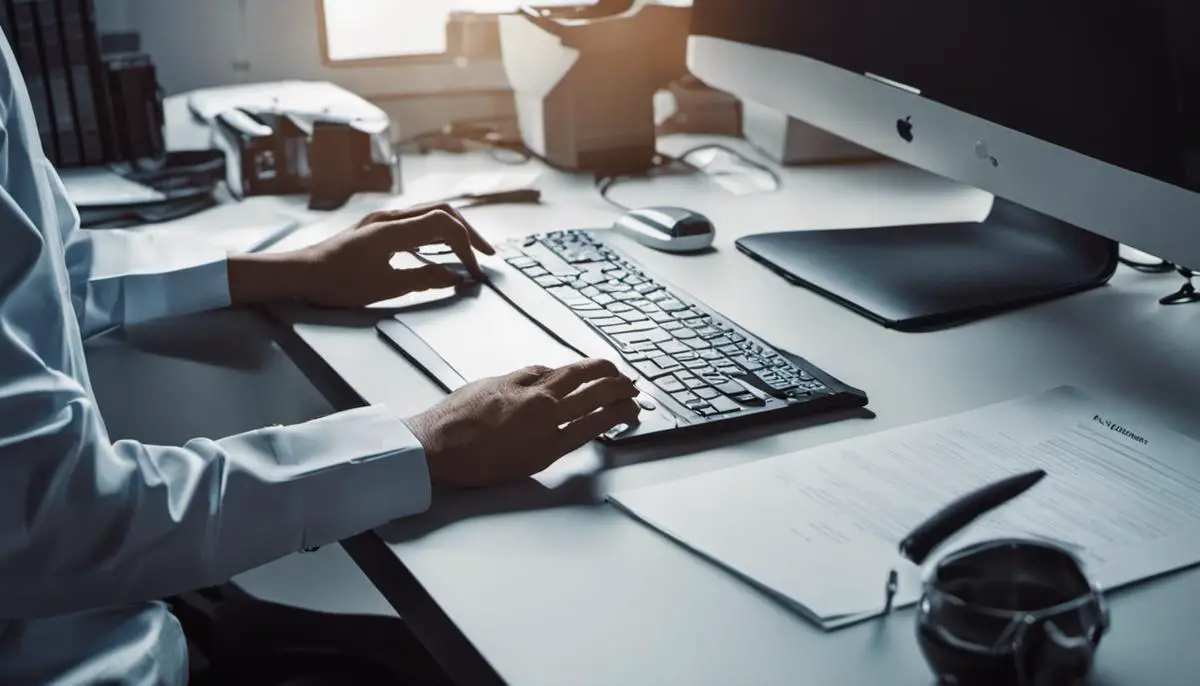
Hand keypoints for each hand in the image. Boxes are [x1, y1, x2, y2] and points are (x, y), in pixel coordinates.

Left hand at [227, 204, 494, 307]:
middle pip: (443, 213)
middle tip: (486, 255)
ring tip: (470, 251)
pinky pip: (416, 222)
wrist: (299, 274)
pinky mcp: (378, 228)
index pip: (445, 225)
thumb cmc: (335, 282)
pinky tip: (440, 249)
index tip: (474, 272)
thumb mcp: (385, 287)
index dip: (466, 248)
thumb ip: (425, 279)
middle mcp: (390, 218)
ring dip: (454, 231)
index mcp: (394, 229)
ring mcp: (383, 220)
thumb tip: (457, 278)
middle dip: (469, 233)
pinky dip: (436, 234)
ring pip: (430, 214)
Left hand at [404, 359, 640, 488]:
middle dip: (617, 384)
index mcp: (550, 439)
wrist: (433, 447)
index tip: (632, 408)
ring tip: (607, 369)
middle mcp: (542, 410)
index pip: (599, 418)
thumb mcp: (527, 466)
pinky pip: (541, 369)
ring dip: (594, 368)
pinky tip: (561, 372)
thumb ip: (555, 443)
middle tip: (629, 384)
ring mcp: (524, 388)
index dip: (621, 411)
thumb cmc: (473, 464)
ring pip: (570, 371)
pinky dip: (558, 370)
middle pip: (592, 388)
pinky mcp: (505, 377)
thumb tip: (573, 428)